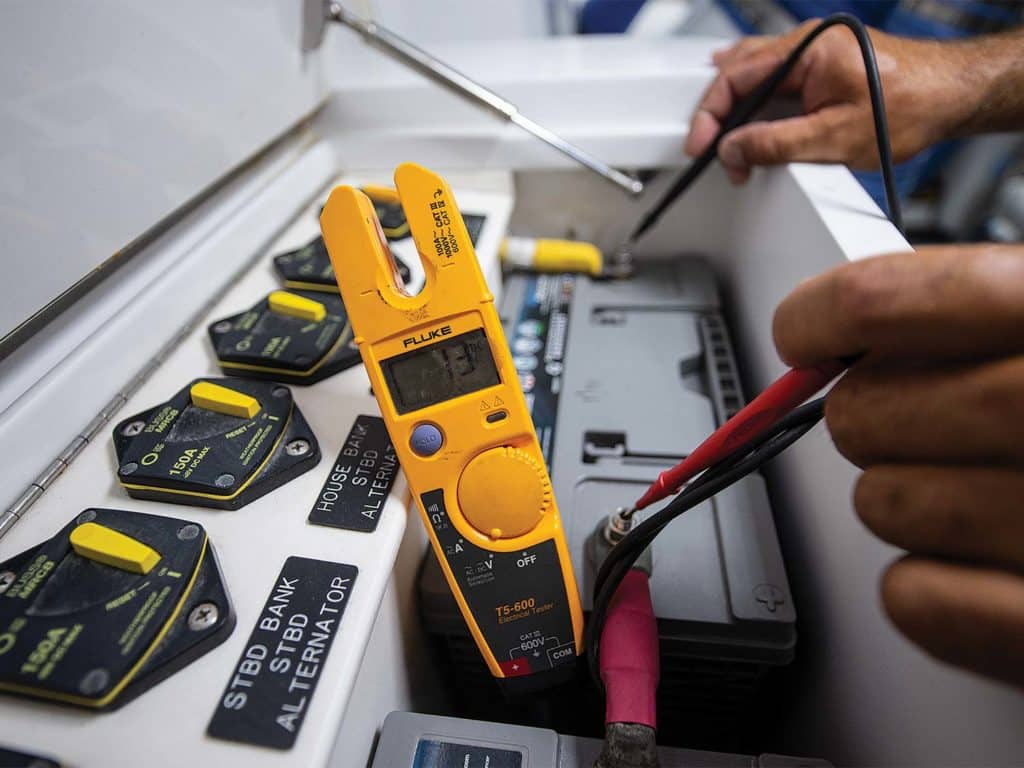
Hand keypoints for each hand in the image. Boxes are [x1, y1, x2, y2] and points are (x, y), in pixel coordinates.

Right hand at [685, 20, 974, 183]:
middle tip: (712, 152)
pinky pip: (775, 78)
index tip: (700, 146)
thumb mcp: (833, 138)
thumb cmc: (909, 108)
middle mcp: (809, 42)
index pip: (735, 77)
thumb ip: (774, 144)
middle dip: (719, 115)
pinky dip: (755, 101)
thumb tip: (732, 150)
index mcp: (808, 49)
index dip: (710, 115)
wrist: (952, 97)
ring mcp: (815, 51)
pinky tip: (746, 116)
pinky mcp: (823, 66)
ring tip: (726, 142)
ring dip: (735, 108)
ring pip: (754, 73)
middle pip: (738, 72)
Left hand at [773, 244, 1023, 687]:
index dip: (825, 314)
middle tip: (914, 420)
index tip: (805, 332)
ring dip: (904, 500)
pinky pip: (920, 601)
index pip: (893, 302)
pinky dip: (927, 588)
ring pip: (885, 505)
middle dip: (871, 417)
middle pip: (867, 413)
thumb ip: (992, 305)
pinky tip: (981, 565)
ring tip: (976, 492)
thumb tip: (858, 323)